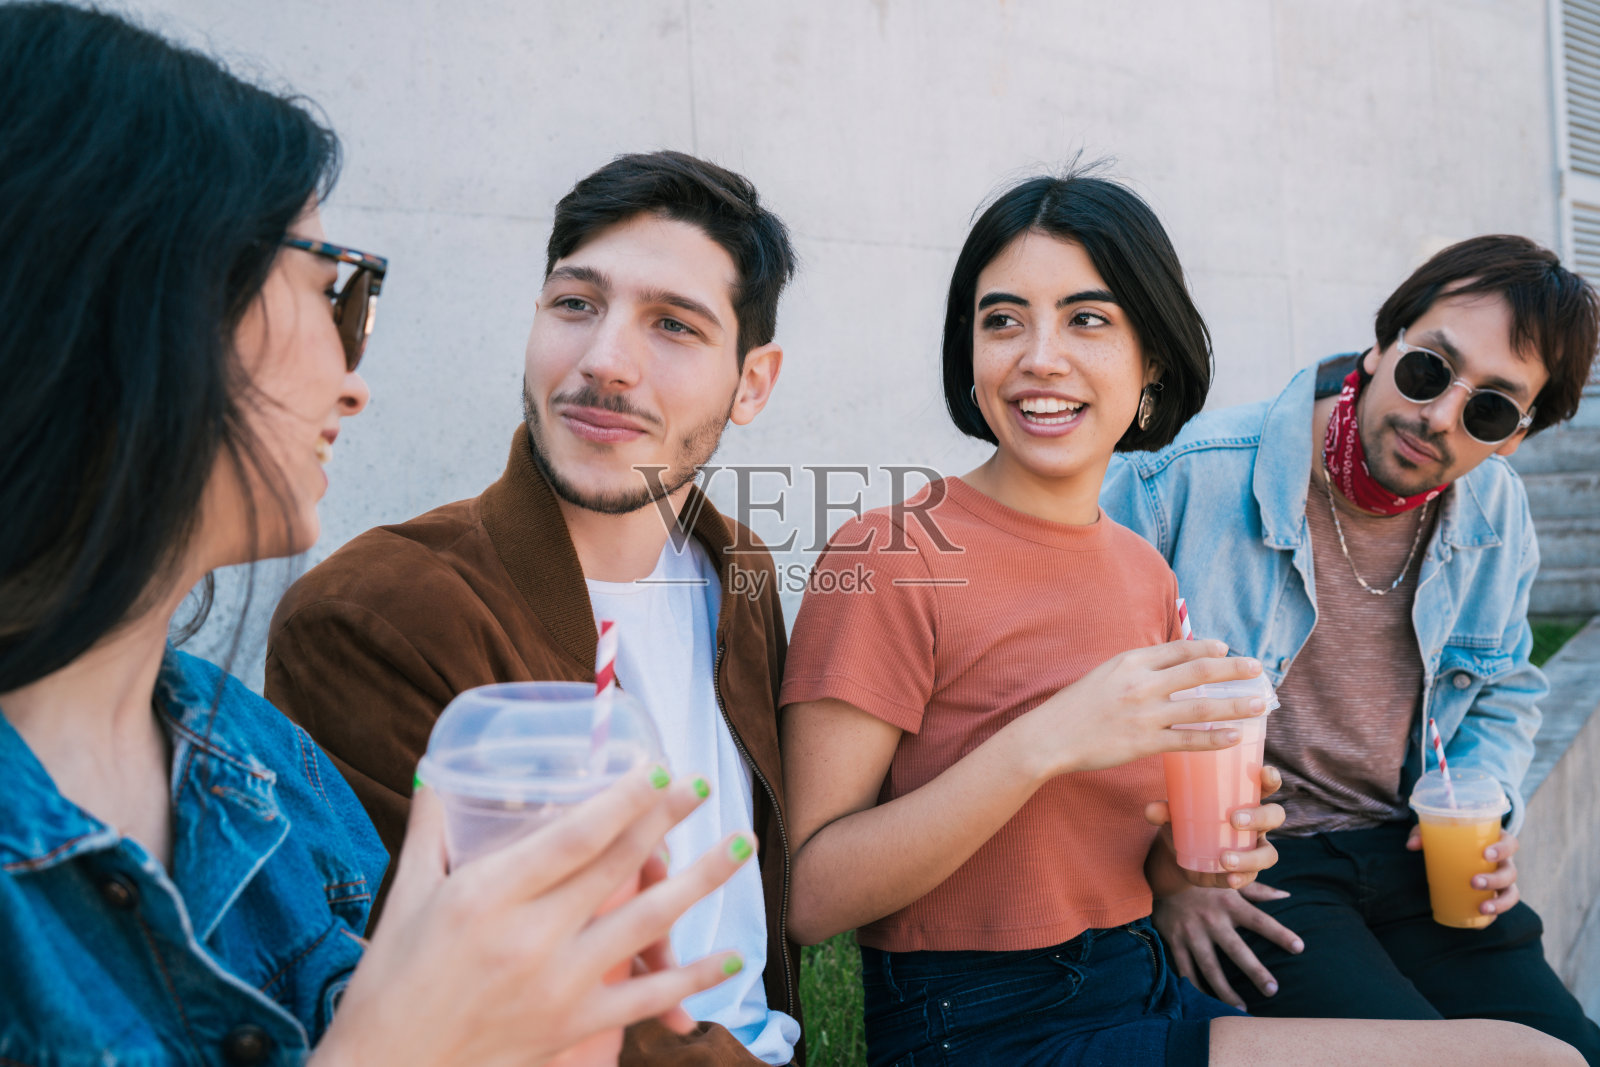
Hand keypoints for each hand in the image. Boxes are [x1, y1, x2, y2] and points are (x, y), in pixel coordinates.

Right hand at [315, 766, 753, 1066]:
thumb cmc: (390, 978)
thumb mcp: (406, 893)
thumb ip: (432, 825)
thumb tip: (440, 765)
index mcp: (487, 894)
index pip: (575, 835)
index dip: (625, 798)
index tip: (657, 767)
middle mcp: (529, 936)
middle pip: (619, 866)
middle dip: (667, 819)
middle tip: (702, 784)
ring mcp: (557, 985)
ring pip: (648, 923)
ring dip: (702, 880)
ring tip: (741, 845)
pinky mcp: (572, 1026)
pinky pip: (646, 998)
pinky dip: (695, 977)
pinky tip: (732, 956)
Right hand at [1018, 640, 1268, 778]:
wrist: (1049, 736)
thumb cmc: (1075, 707)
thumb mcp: (1104, 675)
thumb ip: (1135, 670)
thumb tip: (1166, 667)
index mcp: (1130, 662)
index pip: (1179, 649)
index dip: (1207, 648)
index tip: (1227, 649)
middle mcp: (1141, 683)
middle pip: (1199, 671)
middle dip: (1233, 669)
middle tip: (1258, 669)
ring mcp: (1145, 713)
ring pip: (1201, 706)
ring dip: (1234, 704)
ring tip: (1259, 705)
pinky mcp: (1144, 742)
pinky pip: (1188, 739)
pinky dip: (1214, 738)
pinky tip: (1234, 737)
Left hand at [1144, 765, 1284, 890]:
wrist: (1176, 853)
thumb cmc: (1183, 819)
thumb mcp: (1172, 813)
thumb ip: (1163, 810)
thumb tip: (1153, 810)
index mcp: (1243, 798)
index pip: (1265, 784)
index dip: (1271, 778)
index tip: (1265, 773)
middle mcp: (1256, 823)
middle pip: (1275, 816)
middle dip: (1260, 817)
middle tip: (1234, 820)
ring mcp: (1253, 848)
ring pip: (1268, 853)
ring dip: (1250, 857)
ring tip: (1225, 859)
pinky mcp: (1245, 871)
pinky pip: (1252, 877)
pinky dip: (1242, 878)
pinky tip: (1229, 879)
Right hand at [1152, 883, 1304, 1009]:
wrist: (1161, 873)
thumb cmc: (1203, 879)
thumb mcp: (1229, 881)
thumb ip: (1258, 890)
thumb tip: (1286, 895)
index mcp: (1230, 903)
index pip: (1260, 921)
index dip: (1280, 934)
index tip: (1299, 948)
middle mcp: (1212, 919)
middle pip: (1237, 950)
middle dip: (1255, 971)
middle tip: (1272, 990)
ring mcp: (1192, 932)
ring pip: (1210, 967)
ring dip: (1225, 990)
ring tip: (1241, 1008)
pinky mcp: (1174, 940)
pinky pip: (1185, 968)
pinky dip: (1194, 987)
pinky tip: (1205, 1001)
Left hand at [1407, 824, 1519, 921]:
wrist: (1454, 853)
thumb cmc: (1450, 838)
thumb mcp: (1437, 832)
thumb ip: (1422, 833)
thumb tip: (1411, 846)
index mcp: (1496, 842)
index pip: (1510, 844)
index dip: (1503, 849)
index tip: (1485, 854)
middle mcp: (1504, 863)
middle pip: (1510, 872)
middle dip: (1496, 879)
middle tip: (1474, 882)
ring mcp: (1501, 882)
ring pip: (1510, 894)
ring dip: (1500, 903)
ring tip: (1482, 908)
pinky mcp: (1493, 896)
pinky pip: (1499, 909)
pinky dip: (1492, 917)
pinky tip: (1480, 922)